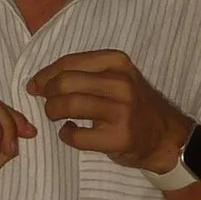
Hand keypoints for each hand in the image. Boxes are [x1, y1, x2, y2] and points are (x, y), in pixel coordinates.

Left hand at [27, 50, 189, 173]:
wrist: (166, 136)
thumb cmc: (135, 105)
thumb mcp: (119, 77)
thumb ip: (87, 73)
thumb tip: (41, 80)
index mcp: (118, 62)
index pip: (69, 63)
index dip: (45, 75)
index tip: (34, 85)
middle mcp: (121, 83)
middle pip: (65, 83)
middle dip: (48, 94)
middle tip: (47, 103)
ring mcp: (121, 111)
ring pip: (69, 106)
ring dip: (53, 112)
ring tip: (57, 117)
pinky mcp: (119, 137)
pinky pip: (77, 136)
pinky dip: (66, 135)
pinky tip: (71, 133)